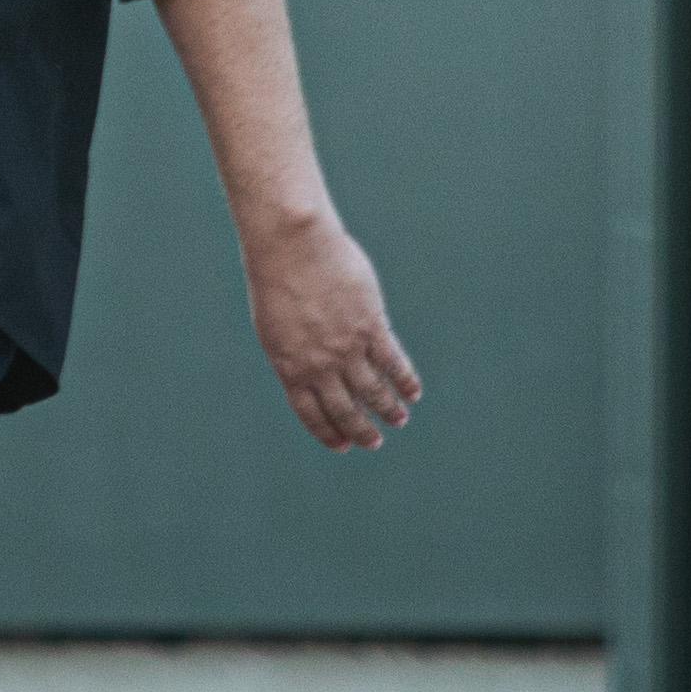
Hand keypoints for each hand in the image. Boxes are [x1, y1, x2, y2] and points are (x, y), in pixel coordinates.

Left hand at [241, 209, 420, 450]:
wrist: (292, 246)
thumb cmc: (278, 278)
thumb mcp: (276, 325)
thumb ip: (296, 351)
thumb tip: (319, 369)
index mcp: (290, 367)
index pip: (312, 414)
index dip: (329, 433)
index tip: (343, 446)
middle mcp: (319, 365)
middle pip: (345, 410)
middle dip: (361, 430)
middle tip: (374, 442)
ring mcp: (346, 347)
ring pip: (373, 390)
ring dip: (389, 409)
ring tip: (399, 419)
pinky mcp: (371, 326)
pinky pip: (392, 362)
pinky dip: (405, 380)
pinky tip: (414, 392)